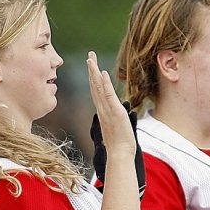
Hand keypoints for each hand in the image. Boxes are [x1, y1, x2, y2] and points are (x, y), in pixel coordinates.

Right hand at [87, 51, 139, 189]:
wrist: (120, 155)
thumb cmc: (120, 146)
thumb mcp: (117, 129)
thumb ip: (115, 121)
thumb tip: (116, 119)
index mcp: (103, 112)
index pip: (97, 92)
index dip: (94, 78)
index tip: (92, 65)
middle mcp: (102, 109)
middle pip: (94, 86)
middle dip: (92, 69)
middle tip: (89, 55)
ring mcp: (107, 110)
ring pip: (98, 88)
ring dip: (94, 72)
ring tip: (91, 58)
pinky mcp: (115, 113)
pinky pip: (108, 96)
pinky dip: (105, 84)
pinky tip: (102, 73)